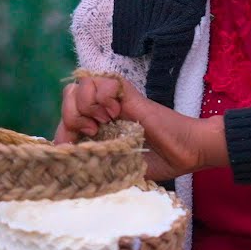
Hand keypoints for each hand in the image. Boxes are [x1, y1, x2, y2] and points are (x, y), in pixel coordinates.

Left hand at [54, 74, 227, 180]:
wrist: (188, 152)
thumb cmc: (160, 161)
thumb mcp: (121, 169)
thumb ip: (98, 164)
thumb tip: (70, 164)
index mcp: (98, 127)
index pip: (65, 117)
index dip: (62, 131)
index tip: (70, 148)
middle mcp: (103, 110)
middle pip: (68, 95)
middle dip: (70, 115)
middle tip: (90, 131)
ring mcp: (115, 100)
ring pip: (80, 85)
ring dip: (85, 104)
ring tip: (103, 121)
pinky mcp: (129, 94)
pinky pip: (104, 80)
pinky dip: (103, 96)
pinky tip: (116, 112)